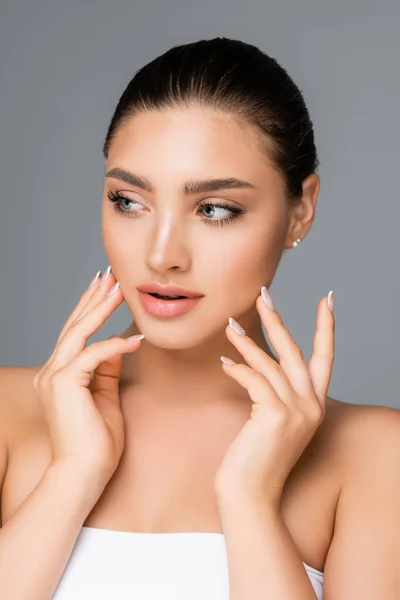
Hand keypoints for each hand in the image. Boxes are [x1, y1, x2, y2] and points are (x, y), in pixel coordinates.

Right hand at [32, 267, 144, 479]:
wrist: (84, 474)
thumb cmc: (96, 441)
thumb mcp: (105, 395)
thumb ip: (108, 369)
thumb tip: (118, 343)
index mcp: (58, 374)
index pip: (75, 333)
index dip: (90, 308)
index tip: (105, 288)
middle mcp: (51, 371)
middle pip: (74, 326)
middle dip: (94, 299)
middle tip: (110, 277)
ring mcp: (53, 377)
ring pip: (78, 333)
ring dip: (100, 309)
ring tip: (118, 289)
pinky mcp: (64, 384)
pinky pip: (94, 355)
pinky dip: (115, 345)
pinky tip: (136, 338)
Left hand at [214, 287, 334, 506]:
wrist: (249, 495)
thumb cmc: (255, 458)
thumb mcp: (272, 420)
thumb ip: (273, 392)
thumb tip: (259, 362)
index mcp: (314, 405)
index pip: (325, 357)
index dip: (326, 327)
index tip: (328, 299)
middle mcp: (311, 406)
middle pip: (295, 351)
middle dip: (278, 320)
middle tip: (263, 295)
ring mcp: (296, 411)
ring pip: (269, 363)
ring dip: (246, 342)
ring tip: (229, 326)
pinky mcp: (275, 415)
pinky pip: (254, 379)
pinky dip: (238, 368)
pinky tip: (224, 363)